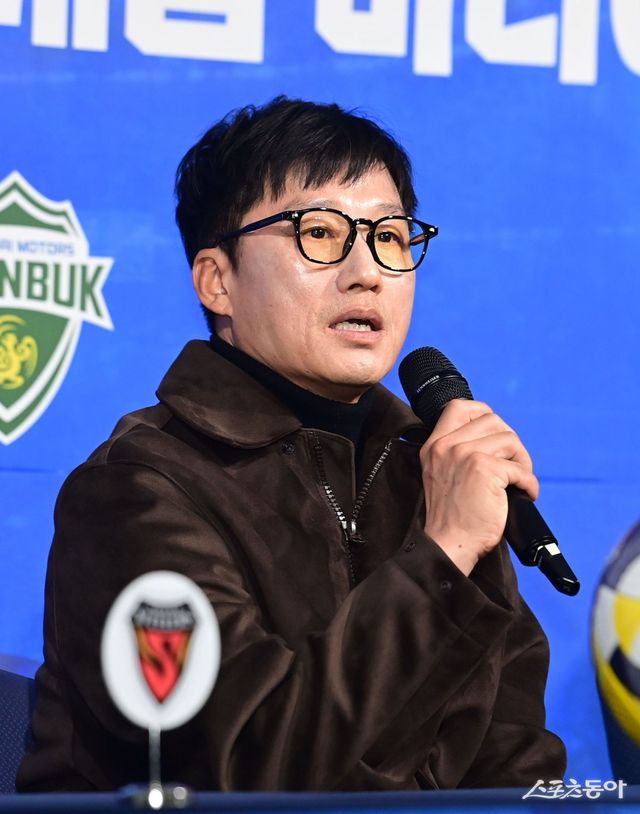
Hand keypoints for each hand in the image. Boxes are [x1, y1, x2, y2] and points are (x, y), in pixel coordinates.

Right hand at [420, 399, 538, 576]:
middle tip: (513, 465)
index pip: (459, 407)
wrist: (450, 543)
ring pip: (510, 439)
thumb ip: (458, 452)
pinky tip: (526, 494)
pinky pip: (520, 468)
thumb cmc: (452, 516)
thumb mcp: (442, 474)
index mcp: (434, 445)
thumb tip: (496, 437)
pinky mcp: (485, 469)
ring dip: (522, 461)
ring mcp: (465, 455)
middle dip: (510, 441)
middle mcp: (447, 446)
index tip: (496, 434)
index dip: (483, 413)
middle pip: (492, 420)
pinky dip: (529, 482)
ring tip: (518, 481)